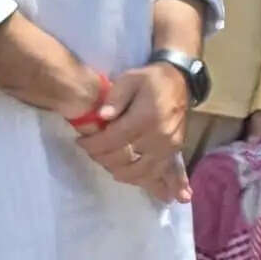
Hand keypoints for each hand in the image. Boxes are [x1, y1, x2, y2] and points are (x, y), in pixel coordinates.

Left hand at [82, 60, 192, 199]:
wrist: (179, 81)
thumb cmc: (150, 79)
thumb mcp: (129, 79)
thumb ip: (115, 97)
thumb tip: (102, 117)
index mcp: (146, 117)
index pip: (114, 140)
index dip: (94, 145)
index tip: (81, 142)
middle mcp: (159, 136)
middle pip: (124, 158)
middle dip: (102, 158)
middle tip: (91, 151)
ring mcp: (169, 146)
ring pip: (140, 171)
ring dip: (119, 172)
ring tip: (106, 163)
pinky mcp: (174, 151)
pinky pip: (157, 172)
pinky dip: (144, 180)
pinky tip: (130, 178)